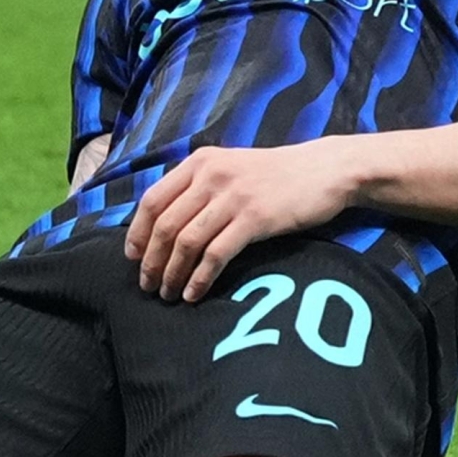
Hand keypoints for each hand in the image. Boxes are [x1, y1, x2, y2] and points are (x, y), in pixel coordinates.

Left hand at [124, 143, 356, 303]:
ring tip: (168, 294)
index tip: (133, 257)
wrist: (324, 170)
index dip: (138, 233)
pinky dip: (200, 278)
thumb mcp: (231, 167)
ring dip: (172, 274)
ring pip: (186, 242)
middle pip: (166, 225)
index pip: (153, 200)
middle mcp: (211, 176)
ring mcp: (233, 197)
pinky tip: (195, 294)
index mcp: (200, 162)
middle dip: (151, 261)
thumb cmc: (277, 175)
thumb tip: (167, 224)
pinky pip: (216, 254)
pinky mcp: (255, 219)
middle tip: (147, 285)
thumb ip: (200, 186)